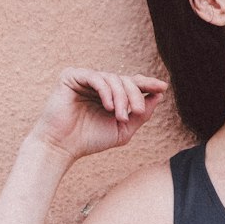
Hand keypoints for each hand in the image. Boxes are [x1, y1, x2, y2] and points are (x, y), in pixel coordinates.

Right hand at [28, 68, 168, 159]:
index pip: (132, 83)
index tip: (163, 87)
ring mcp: (85, 79)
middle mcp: (99, 84)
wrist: (62, 146)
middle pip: (126, 80)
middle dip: (135, 95)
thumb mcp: (123, 129)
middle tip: (138, 111)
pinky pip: (96, 77)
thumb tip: (159, 95)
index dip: (147, 83)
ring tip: (120, 116)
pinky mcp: (71, 77)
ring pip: (113, 79)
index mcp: (110, 95)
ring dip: (122, 97)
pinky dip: (106, 91)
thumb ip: (141, 114)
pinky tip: (109, 107)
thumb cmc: (90, 140)